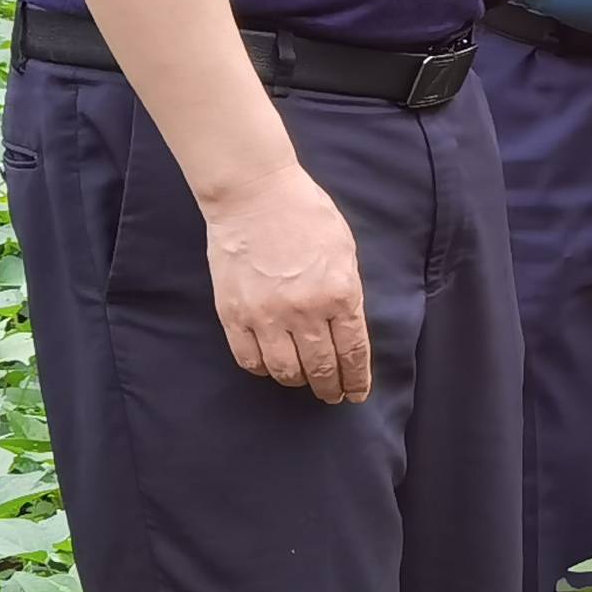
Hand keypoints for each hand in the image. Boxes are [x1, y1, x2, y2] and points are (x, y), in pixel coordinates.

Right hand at [202, 158, 373, 401]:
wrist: (254, 195)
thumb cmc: (306, 214)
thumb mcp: (344, 252)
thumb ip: (347, 292)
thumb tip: (347, 327)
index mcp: (340, 294)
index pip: (353, 352)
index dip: (356, 380)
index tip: (357, 394)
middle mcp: (305, 311)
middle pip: (322, 367)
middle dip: (330, 388)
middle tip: (333, 395)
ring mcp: (266, 315)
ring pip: (286, 371)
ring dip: (299, 381)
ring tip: (304, 381)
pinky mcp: (234, 314)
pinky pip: (249, 359)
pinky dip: (263, 370)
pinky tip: (271, 367)